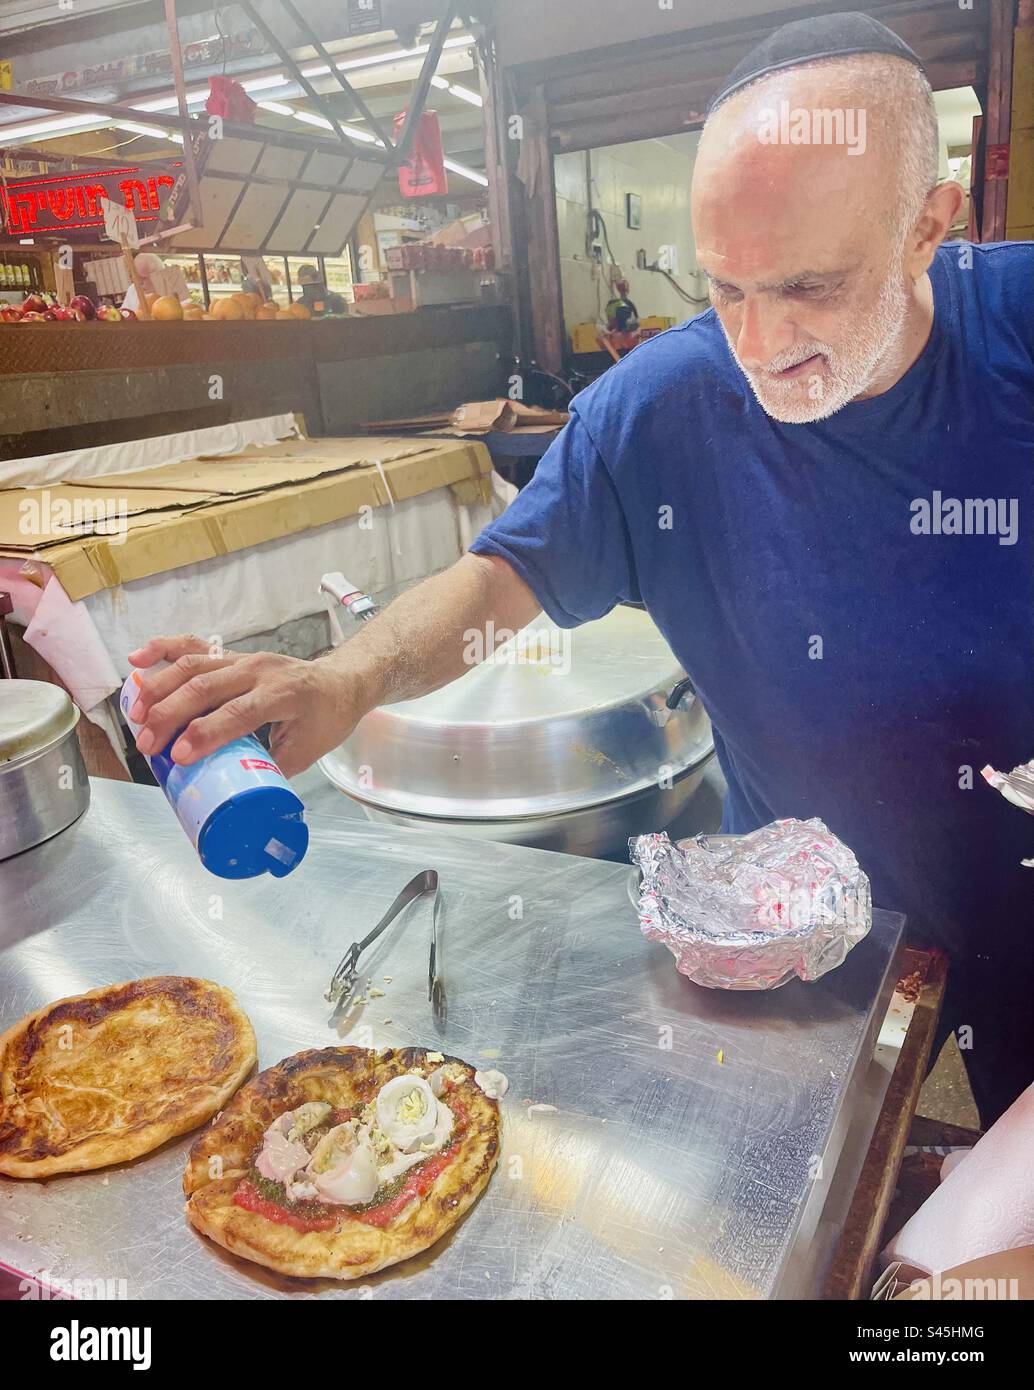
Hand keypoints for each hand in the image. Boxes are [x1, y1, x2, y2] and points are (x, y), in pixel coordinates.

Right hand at [126, 635, 365, 776]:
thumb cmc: (327, 718)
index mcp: (284, 695)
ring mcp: (244, 659)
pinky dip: (163, 649)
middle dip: (170, 716)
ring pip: (194, 666)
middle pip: (206, 687)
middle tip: (148, 745)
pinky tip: (138, 661)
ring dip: (160, 689)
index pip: (239, 712)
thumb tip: (231, 793)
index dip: (206, 734)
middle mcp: (260, 671)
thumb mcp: (307, 751)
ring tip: (136, 717)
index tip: (178, 757)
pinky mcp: (232, 655)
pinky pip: (193, 647)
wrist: (341, 681)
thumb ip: (269, 768)